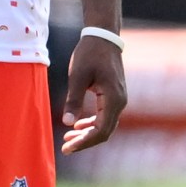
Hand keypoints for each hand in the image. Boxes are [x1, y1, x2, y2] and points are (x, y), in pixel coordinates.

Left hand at [60, 33, 126, 152]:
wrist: (103, 38)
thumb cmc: (89, 54)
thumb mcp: (77, 77)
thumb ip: (73, 100)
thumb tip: (67, 123)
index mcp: (113, 100)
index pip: (101, 130)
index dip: (84, 142)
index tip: (68, 148)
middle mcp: (120, 102)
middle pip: (104, 131)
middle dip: (85, 141)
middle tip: (65, 148)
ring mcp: (119, 99)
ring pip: (105, 124)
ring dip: (87, 133)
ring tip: (68, 139)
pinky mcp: (114, 96)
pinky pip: (104, 116)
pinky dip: (91, 123)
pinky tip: (77, 125)